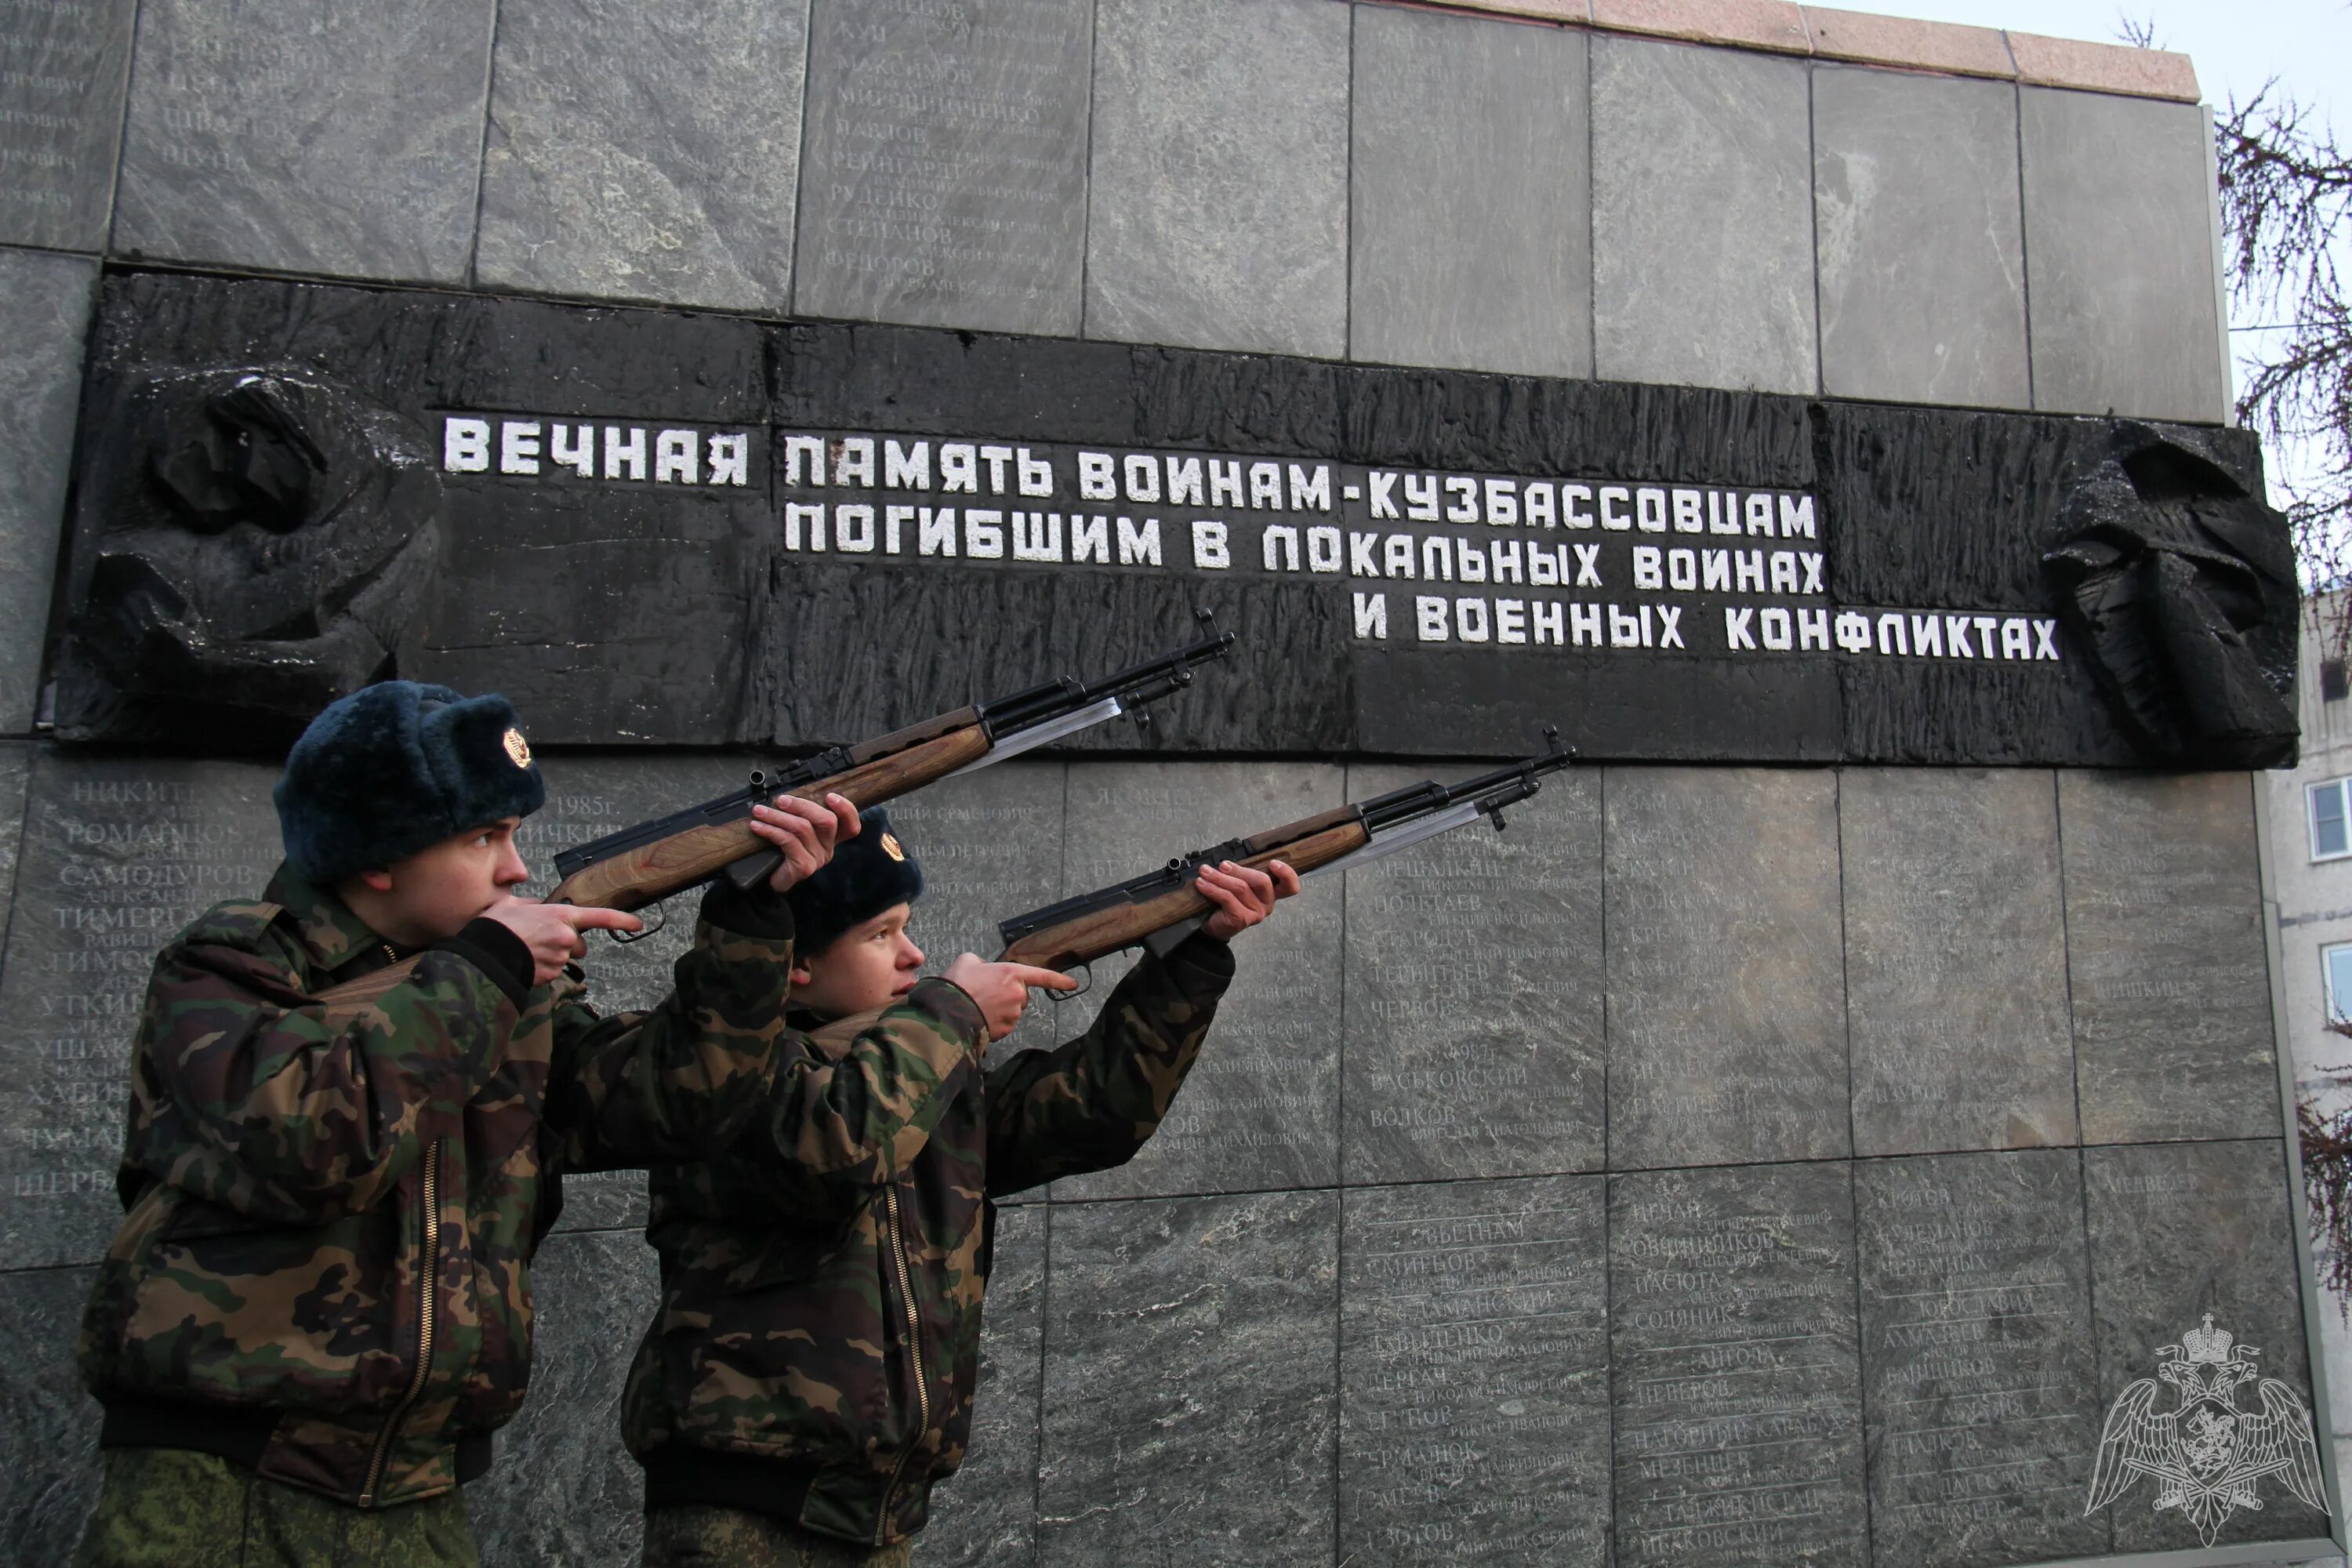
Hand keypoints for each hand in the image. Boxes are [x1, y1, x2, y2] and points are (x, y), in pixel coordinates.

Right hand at [485, 897, 643, 985]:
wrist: (482, 955)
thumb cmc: (496, 927)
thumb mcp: (513, 905)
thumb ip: (533, 906)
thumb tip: (536, 909)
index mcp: (561, 916)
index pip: (600, 916)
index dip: (622, 920)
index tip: (637, 924)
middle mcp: (566, 938)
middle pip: (579, 945)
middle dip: (566, 945)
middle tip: (539, 940)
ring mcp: (559, 959)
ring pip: (564, 960)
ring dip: (551, 957)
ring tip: (525, 951)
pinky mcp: (550, 976)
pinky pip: (551, 973)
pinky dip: (541, 969)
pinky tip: (523, 963)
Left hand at [747, 793, 860, 891]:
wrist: (770, 880)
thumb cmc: (780, 853)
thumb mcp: (793, 831)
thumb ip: (799, 816)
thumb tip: (788, 795)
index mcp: (830, 838)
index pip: (850, 825)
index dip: (846, 809)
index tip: (829, 796)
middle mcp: (828, 849)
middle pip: (827, 820)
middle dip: (802, 805)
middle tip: (780, 800)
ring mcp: (817, 859)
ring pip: (803, 828)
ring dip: (778, 816)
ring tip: (760, 811)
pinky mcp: (804, 867)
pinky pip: (789, 841)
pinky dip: (770, 830)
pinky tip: (758, 826)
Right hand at [942, 954, 1079, 1041]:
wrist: (947, 1012)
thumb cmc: (957, 984)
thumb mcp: (968, 960)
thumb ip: (983, 963)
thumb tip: (984, 969)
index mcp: (1012, 974)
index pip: (1043, 977)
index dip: (1060, 980)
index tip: (1074, 984)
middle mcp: (1018, 995)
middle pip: (1021, 995)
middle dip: (1008, 994)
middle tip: (986, 992)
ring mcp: (1013, 1015)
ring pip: (1012, 1011)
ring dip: (1000, 1009)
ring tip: (978, 1004)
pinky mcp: (1005, 1030)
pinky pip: (1003, 1025)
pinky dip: (994, 1022)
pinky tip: (979, 1016)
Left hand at [1197, 859, 1298, 941]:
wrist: (1212, 925)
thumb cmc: (1226, 902)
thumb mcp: (1237, 883)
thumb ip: (1241, 874)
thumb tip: (1228, 861)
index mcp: (1271, 893)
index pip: (1290, 886)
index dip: (1286, 873)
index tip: (1273, 863)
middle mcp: (1267, 904)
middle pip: (1262, 881)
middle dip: (1240, 869)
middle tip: (1223, 865)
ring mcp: (1256, 913)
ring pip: (1241, 888)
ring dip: (1219, 877)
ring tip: (1205, 872)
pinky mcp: (1241, 919)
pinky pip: (1227, 898)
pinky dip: (1213, 889)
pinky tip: (1202, 884)